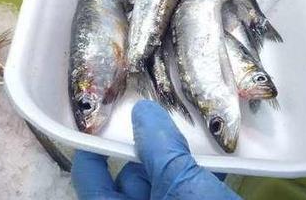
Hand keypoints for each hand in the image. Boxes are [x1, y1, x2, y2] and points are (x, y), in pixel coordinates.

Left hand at [71, 100, 240, 199]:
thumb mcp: (183, 186)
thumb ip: (160, 149)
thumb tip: (142, 113)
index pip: (91, 178)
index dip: (97, 146)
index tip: (111, 117)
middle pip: (130, 181)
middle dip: (149, 151)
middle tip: (167, 119)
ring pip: (163, 188)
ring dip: (178, 163)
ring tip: (195, 138)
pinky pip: (186, 196)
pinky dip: (197, 180)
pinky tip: (215, 165)